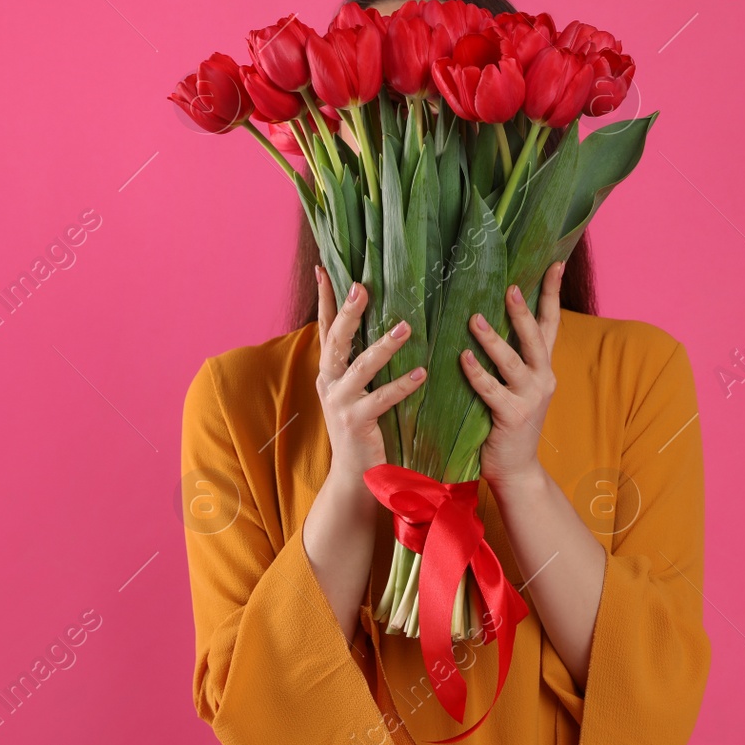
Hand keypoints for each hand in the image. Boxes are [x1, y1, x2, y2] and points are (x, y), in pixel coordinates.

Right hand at [314, 267, 425, 484]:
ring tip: (406, 328)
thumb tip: (387, 323)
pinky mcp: (355, 423)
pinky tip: (420, 375)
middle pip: (335, 340)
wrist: (355, 476)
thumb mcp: (358, 390)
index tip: (324, 269)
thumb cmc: (364, 428)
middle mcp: (329, 382)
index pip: (325, 328)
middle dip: (346, 313)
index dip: (324, 300)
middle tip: (361, 288)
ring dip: (382, 347)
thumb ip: (364, 361)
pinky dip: (400, 386)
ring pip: (359, 368)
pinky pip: (380, 400)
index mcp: (329, 371)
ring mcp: (340, 403)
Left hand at [463, 260, 564, 493]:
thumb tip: (483, 316)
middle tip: (509, 286)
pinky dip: (477, 373)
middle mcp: (542, 378)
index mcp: (543, 367)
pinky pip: (491, 390)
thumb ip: (508, 358)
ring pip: (513, 361)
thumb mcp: (515, 387)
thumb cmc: (507, 423)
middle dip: (523, 311)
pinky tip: (463, 357)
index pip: (551, 323)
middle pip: (536, 337)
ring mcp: (530, 398)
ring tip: (474, 318)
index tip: (556, 263)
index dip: (553, 293)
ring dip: (493, 339)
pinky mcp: (512, 416)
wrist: (517, 469)